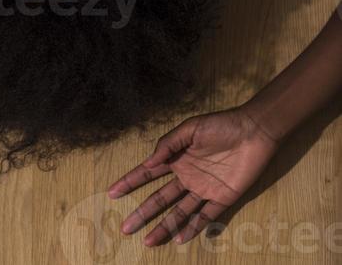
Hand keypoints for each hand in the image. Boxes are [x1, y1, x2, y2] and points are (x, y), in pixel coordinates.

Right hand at [108, 105, 279, 245]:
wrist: (253, 131)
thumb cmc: (220, 125)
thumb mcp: (190, 128)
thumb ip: (168, 144)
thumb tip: (149, 162)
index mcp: (177, 158)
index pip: (148, 173)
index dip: (130, 182)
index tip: (113, 193)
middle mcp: (187, 176)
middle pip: (160, 198)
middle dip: (142, 212)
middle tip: (125, 228)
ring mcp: (204, 189)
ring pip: (179, 212)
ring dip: (164, 227)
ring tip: (148, 241)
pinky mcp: (223, 198)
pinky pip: (206, 216)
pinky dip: (194, 228)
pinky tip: (180, 239)